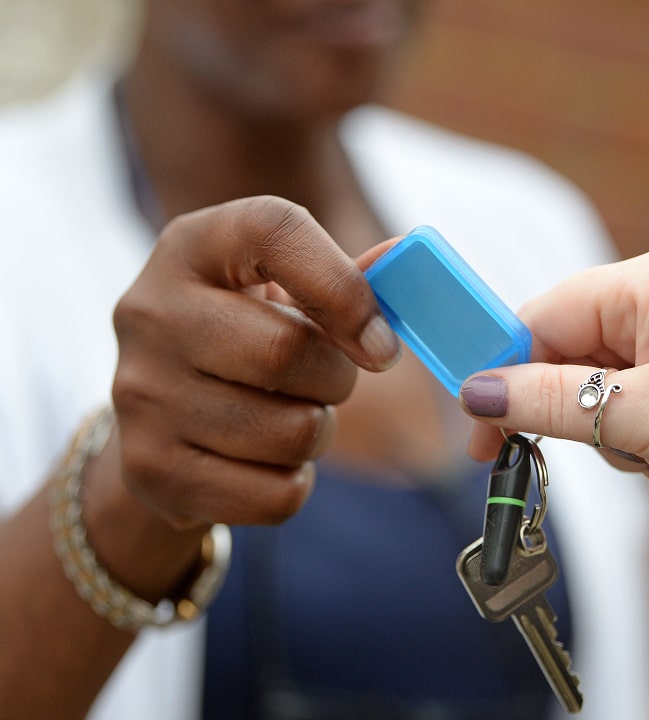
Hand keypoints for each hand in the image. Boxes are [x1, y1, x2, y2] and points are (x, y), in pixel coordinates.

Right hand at [110, 196, 399, 529]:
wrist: (157, 413)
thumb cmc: (245, 333)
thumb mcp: (283, 289)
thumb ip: (347, 277)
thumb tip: (406, 259)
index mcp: (193, 245)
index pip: (276, 232)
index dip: (346, 289)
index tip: (382, 343)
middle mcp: (151, 311)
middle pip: (288, 352)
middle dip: (337, 378)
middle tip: (328, 381)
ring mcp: (141, 394)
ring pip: (293, 433)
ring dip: (317, 432)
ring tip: (287, 416)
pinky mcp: (151, 470)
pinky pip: (277, 495)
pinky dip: (293, 484)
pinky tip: (263, 459)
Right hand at [459, 247, 648, 542]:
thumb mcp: (640, 417)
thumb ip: (550, 401)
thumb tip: (477, 390)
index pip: (546, 315)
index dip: (503, 370)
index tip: (476, 425)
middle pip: (577, 351)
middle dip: (569, 410)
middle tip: (559, 456)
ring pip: (612, 387)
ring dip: (618, 432)